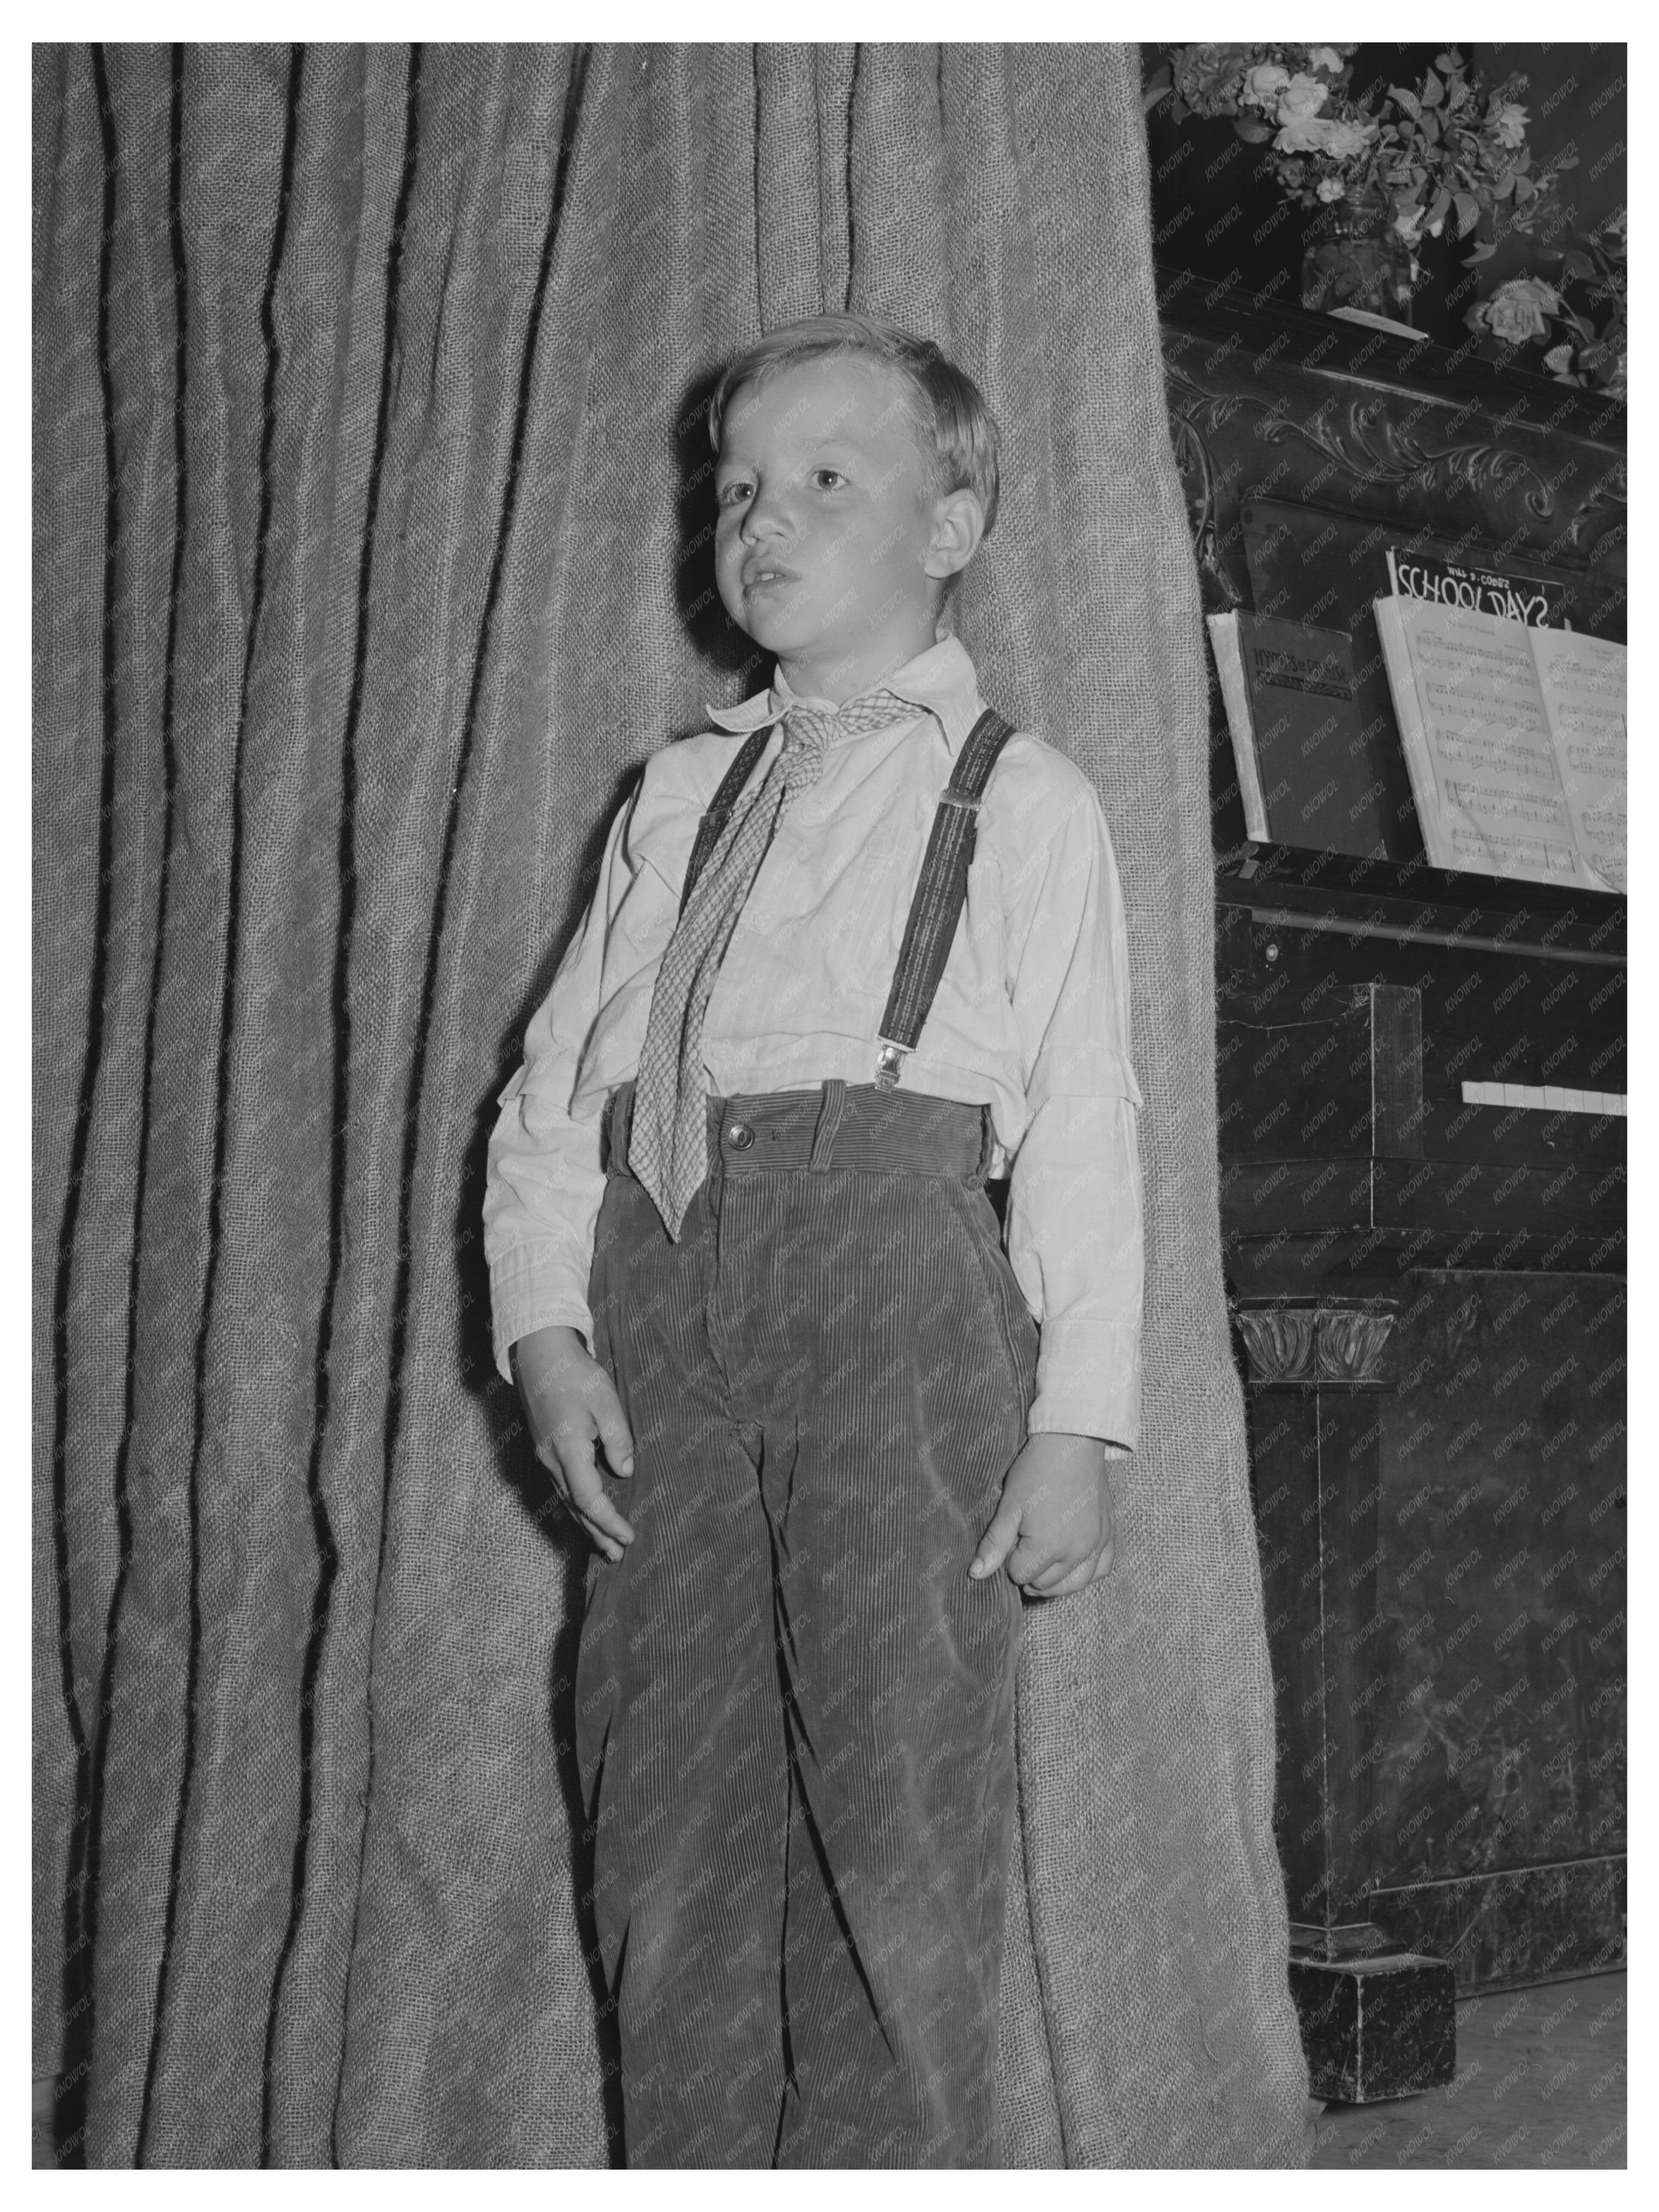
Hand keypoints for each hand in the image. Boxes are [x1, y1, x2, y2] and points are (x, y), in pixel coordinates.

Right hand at [511, 1325, 635, 1561]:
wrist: (539, 1354)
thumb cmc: (575, 1374)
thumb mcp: (606, 1401)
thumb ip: (617, 1439)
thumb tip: (624, 1472)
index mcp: (567, 1449)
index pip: (588, 1498)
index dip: (609, 1521)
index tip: (628, 1536)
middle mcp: (551, 1459)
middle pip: (575, 1507)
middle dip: (597, 1533)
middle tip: (618, 1556)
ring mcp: (545, 1456)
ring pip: (566, 1499)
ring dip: (586, 1524)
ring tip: (605, 1546)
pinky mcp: (545, 1449)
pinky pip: (562, 1487)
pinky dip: (577, 1506)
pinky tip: (586, 1513)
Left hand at [969, 1433, 1118, 1598]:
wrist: (1073, 1441)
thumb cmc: (1037, 1471)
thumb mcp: (1009, 1506)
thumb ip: (995, 1543)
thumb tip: (976, 1574)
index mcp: (1048, 1547)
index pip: (1020, 1575)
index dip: (1009, 1561)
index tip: (1010, 1539)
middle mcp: (1077, 1553)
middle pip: (1046, 1584)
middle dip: (1030, 1571)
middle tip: (1022, 1547)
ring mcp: (1096, 1545)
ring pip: (1074, 1584)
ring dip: (1055, 1582)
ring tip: (1041, 1564)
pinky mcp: (1108, 1535)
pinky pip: (1102, 1569)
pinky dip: (1086, 1573)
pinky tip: (1073, 1565)